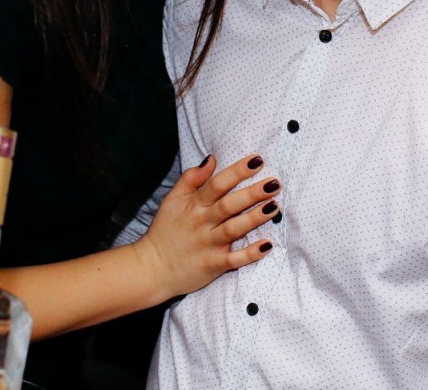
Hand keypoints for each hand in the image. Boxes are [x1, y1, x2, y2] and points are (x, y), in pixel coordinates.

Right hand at [134, 154, 280, 298]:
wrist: (152, 268)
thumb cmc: (165, 230)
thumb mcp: (172, 200)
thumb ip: (191, 178)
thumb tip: (211, 158)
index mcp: (194, 205)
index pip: (217, 184)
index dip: (237, 171)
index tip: (257, 160)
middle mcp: (202, 223)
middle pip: (229, 205)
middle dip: (252, 193)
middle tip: (274, 183)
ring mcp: (208, 245)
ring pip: (234, 229)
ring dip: (254, 218)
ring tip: (274, 207)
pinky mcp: (212, 265)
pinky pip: (234, 260)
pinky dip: (250, 254)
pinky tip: (266, 245)